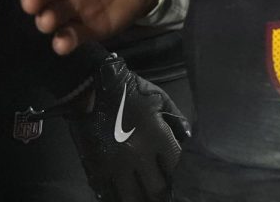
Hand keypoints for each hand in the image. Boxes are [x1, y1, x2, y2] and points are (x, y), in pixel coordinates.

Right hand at [61, 54, 188, 201]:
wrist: (92, 89)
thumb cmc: (130, 91)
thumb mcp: (160, 98)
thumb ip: (176, 119)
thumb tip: (187, 139)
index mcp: (156, 136)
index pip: (176, 166)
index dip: (180, 175)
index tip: (180, 178)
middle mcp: (137, 155)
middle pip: (155, 188)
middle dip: (162, 192)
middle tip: (163, 193)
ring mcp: (115, 164)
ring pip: (131, 197)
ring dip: (141, 198)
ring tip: (145, 197)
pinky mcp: (95, 168)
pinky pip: (107, 192)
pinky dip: (116, 195)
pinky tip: (123, 193)